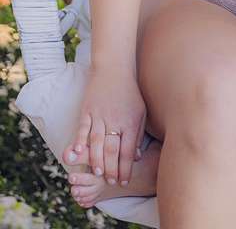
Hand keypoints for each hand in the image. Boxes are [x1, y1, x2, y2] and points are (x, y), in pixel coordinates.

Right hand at [69, 66, 146, 185]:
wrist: (115, 68)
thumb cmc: (130, 92)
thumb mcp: (141, 112)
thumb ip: (138, 134)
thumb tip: (135, 157)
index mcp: (131, 122)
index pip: (128, 151)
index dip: (125, 168)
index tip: (124, 181)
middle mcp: (115, 120)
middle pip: (113, 150)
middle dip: (112, 169)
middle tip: (111, 182)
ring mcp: (100, 115)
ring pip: (97, 142)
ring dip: (96, 160)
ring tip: (98, 174)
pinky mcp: (87, 109)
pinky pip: (82, 128)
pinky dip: (79, 141)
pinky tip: (78, 153)